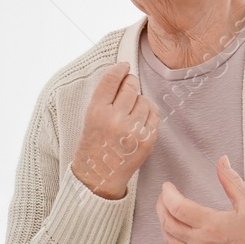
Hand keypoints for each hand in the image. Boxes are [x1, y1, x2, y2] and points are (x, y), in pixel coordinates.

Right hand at [71, 62, 159, 198]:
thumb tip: (124, 76)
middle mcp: (114, 119)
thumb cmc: (93, 146)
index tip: (124, 66)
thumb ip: (105, 99)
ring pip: (144, 99)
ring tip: (132, 110)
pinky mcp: (147, 140)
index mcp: (96, 112)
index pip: (111, 80)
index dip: (119, 69)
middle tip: (129, 87)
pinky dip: (149, 113)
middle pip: (130, 87)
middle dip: (131, 83)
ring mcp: (132, 131)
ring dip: (140, 100)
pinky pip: (154, 114)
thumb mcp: (90, 119)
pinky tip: (141, 119)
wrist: (98, 177)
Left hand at [155, 155, 244, 243]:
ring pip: (169, 238)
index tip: (168, 186)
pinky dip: (171, 237)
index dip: (167, 194)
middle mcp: (202, 242)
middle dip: (161, 206)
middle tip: (164, 195)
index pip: (178, 207)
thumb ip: (231, 180)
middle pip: (168, 222)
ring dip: (163, 222)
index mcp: (213, 224)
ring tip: (166, 209)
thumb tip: (222, 161)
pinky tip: (174, 228)